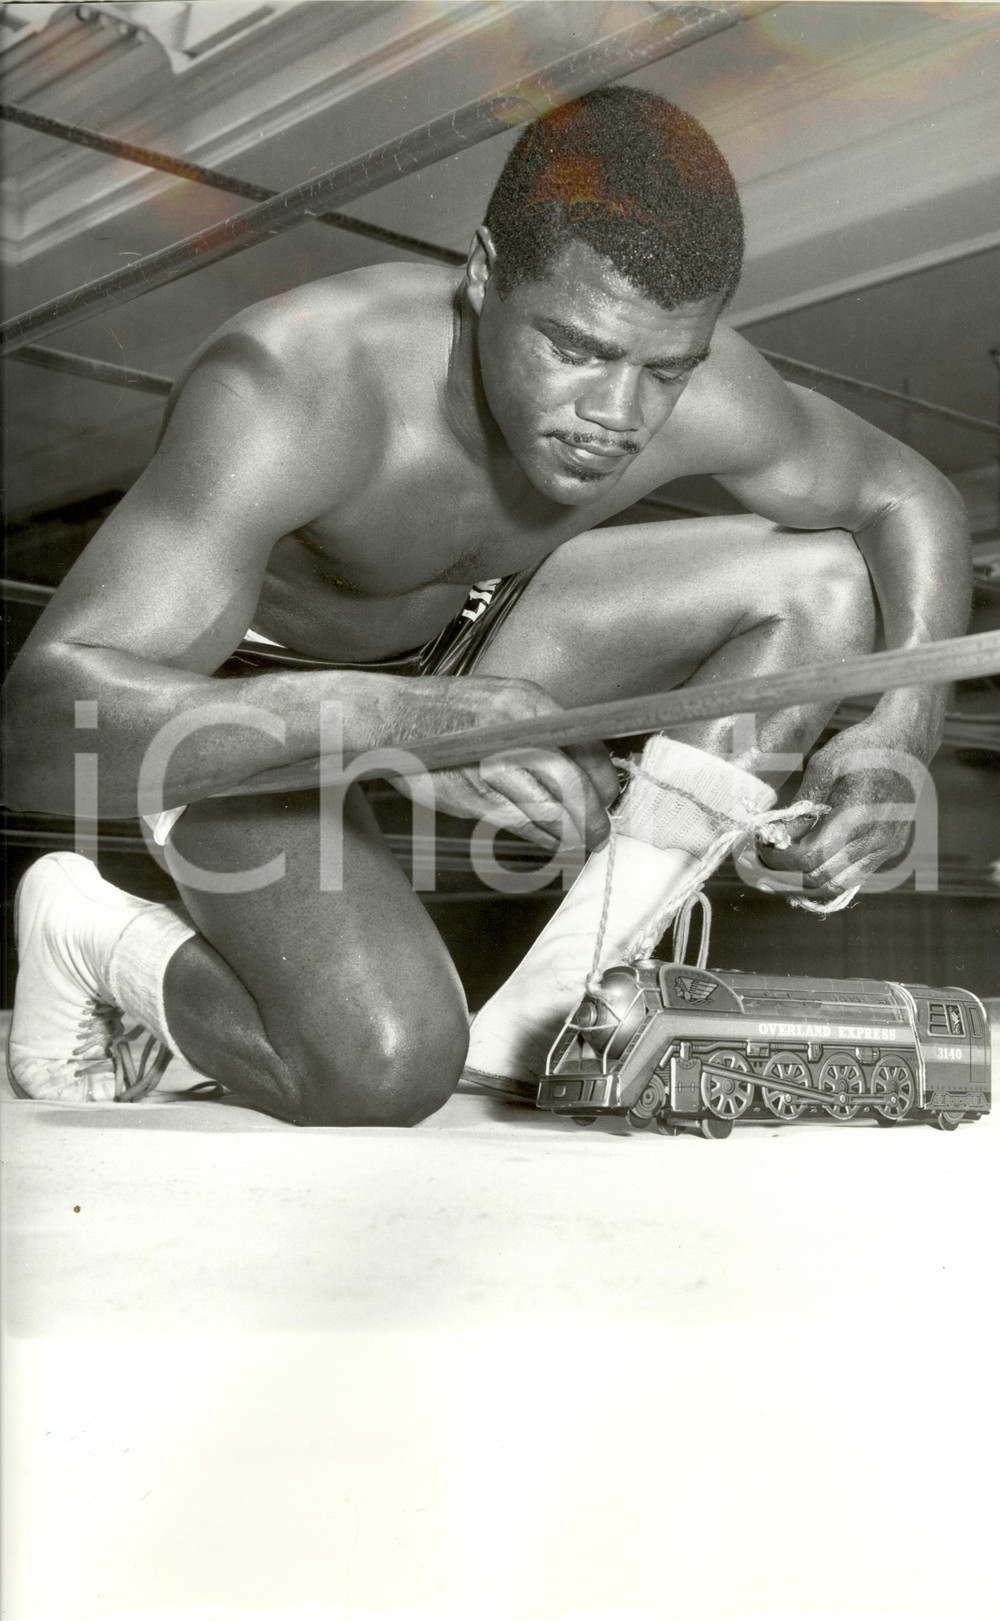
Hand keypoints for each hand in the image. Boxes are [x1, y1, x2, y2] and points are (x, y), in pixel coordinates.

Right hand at [395, 677, 619, 851]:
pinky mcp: (472, 796)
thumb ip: (540, 727)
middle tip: (599, 833)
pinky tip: (550, 840)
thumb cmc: (448, 711)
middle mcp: (514, 732)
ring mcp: (491, 766)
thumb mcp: (502, 699)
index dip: (603, 781)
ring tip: (580, 843)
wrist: (392, 718)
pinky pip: (519, 824)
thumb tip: (580, 762)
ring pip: (548, 811)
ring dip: (570, 834)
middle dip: (592, 817)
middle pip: (571, 784)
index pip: (585, 748)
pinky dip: (541, 837)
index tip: (607, 797)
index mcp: (529, 703)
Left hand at [753, 718, 928, 902]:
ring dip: (802, 885)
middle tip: (758, 865)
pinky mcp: (889, 850)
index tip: (758, 846)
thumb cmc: (864, 747)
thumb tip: (777, 837)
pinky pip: (853, 877)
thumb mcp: (823, 767)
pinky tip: (803, 868)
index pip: (809, 858)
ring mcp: (885, 848)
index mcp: (857, 816)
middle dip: (783, 877)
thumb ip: (802, 808)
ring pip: (837, 886)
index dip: (777, 859)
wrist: (907, 742)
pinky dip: (825, 878)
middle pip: (820, 880)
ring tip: (775, 872)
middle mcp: (875, 840)